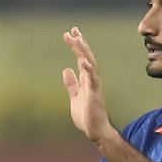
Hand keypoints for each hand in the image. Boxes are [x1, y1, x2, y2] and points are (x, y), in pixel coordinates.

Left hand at [62, 27, 117, 142]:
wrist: (95, 131)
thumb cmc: (87, 116)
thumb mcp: (75, 97)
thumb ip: (72, 84)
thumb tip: (66, 69)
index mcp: (86, 80)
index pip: (82, 58)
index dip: (77, 46)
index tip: (71, 33)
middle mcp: (92, 79)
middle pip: (86, 57)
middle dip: (80, 43)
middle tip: (73, 30)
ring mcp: (94, 86)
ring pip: (90, 64)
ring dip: (84, 52)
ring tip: (77, 39)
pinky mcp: (95, 94)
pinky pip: (93, 79)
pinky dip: (89, 70)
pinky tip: (84, 61)